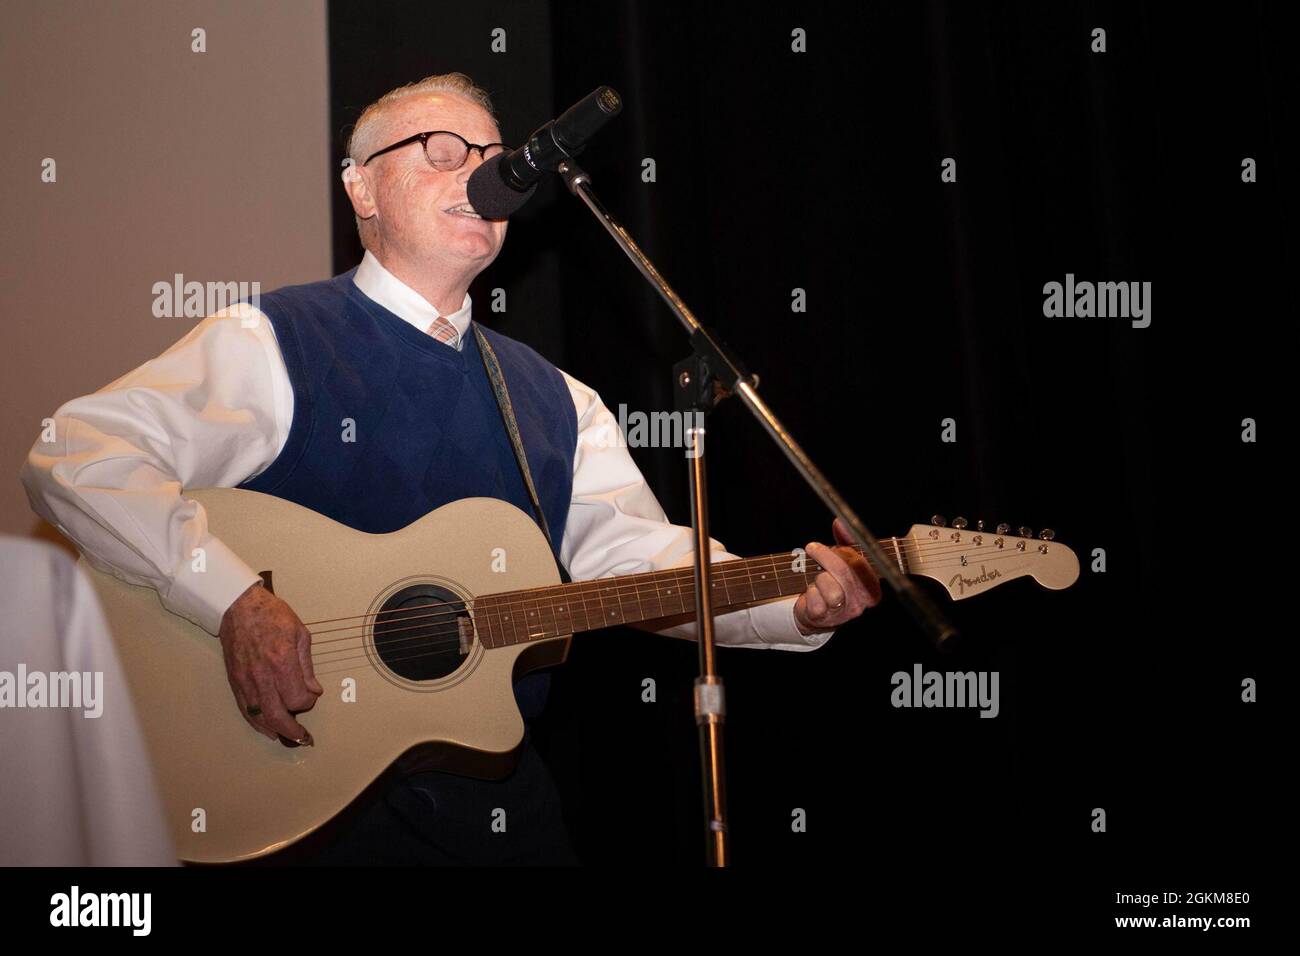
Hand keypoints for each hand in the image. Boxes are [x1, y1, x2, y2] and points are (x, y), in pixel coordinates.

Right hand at [218, 581, 322, 744]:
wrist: (239, 606)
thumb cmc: (272, 615)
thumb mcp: (300, 634)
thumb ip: (307, 666)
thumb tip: (314, 690)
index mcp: (282, 662)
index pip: (297, 699)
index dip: (307, 702)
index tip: (311, 696)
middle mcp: (262, 676)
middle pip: (277, 715)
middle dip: (292, 731)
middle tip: (303, 737)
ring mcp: (246, 681)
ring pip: (260, 717)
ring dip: (275, 731)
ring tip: (288, 738)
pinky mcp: (235, 681)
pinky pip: (245, 710)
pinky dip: (257, 723)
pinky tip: (267, 729)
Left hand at [793, 518, 881, 634]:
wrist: (815, 612)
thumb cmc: (832, 582)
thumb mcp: (843, 560)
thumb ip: (846, 541)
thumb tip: (841, 522)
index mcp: (872, 587)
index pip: (861, 564)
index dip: (844, 552)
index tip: (832, 544)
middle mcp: (862, 602)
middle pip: (844, 572)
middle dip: (826, 557)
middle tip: (812, 548)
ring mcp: (843, 612)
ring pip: (830, 587)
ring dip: (818, 578)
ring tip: (816, 579)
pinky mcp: (824, 618)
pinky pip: (815, 599)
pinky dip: (809, 593)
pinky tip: (811, 593)